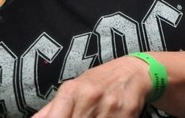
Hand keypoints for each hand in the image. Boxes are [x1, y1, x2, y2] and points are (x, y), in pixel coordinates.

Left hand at [33, 56, 149, 116]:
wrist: (135, 71)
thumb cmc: (99, 81)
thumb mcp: (73, 89)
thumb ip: (50, 111)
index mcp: (72, 91)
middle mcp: (90, 97)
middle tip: (83, 117)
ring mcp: (110, 106)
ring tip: (93, 117)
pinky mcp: (127, 113)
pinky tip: (107, 117)